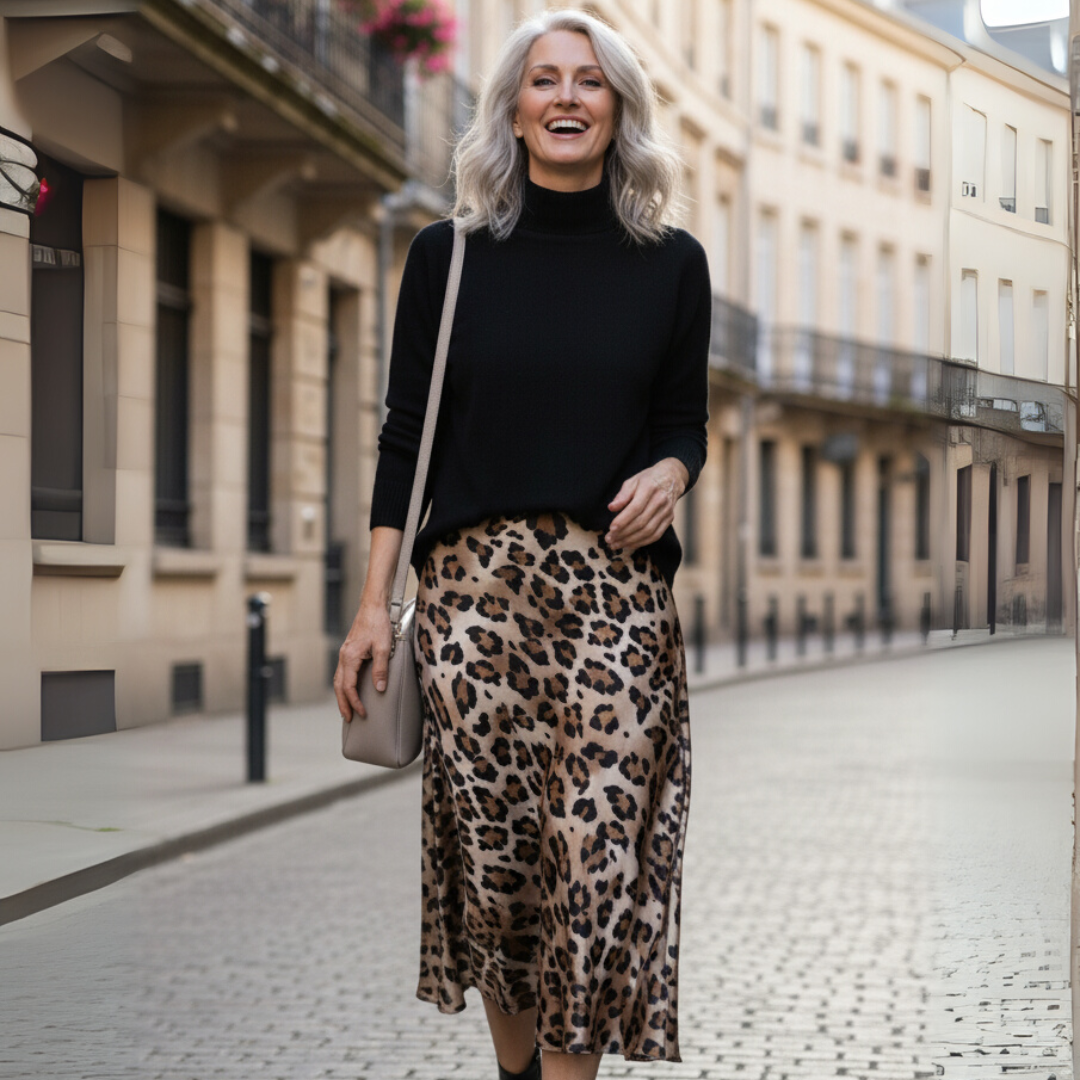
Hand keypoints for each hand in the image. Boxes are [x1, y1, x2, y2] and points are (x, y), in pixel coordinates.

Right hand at [334, 601, 393, 720]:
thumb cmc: (378, 624)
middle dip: (343, 704)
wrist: (372, 607)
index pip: (349, 687)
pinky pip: (342, 673)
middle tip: (348, 719)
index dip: (355, 702)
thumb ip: (381, 669)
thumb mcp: (383, 647)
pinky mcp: (349, 652)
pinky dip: (343, 685)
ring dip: (341, 696)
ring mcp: (345, 654)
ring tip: (347, 709)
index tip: (363, 713)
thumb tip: (379, 689)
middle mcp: (344, 657)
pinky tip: (349, 690)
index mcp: (350, 657)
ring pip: (338, 680)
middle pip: (339, 686)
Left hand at [606, 458, 689, 552]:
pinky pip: (656, 535)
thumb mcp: (633, 481)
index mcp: (649, 488)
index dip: (623, 520)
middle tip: (609, 539)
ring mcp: (666, 511)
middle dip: (623, 534)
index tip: (611, 529)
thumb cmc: (648, 479)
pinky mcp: (669, 519)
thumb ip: (622, 495)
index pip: (635, 508)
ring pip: (648, 532)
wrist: (671, 478)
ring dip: (631, 541)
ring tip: (616, 544)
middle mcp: (660, 500)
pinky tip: (629, 545)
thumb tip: (611, 508)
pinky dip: (642, 542)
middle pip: (641, 522)